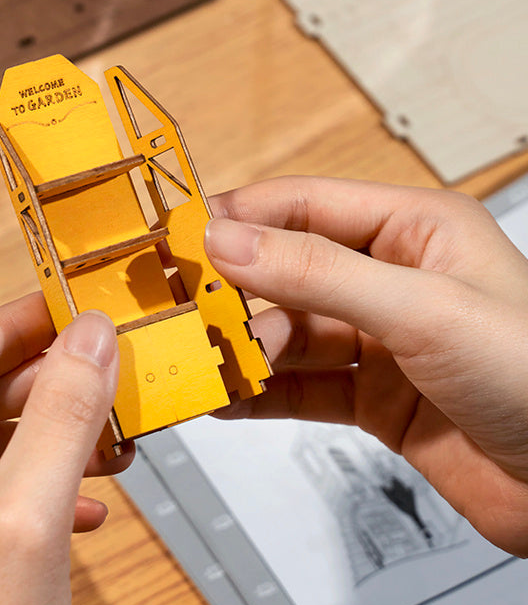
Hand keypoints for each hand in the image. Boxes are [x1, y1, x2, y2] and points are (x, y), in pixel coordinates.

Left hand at [0, 294, 128, 604]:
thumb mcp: (25, 527)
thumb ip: (59, 420)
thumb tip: (88, 344)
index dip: (1, 328)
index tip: (54, 306)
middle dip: (32, 383)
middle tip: (88, 361)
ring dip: (43, 432)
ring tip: (98, 428)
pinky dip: (39, 478)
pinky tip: (85, 493)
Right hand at [204, 176, 527, 555]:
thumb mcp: (421, 308)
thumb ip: (318, 273)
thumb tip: (231, 241)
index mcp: (411, 229)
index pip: (303, 206)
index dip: (240, 218)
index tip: (184, 239)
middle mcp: (390, 279)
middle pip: (286, 272)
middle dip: (236, 293)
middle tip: (187, 312)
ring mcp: (380, 340)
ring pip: (289, 334)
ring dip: (245, 349)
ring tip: (207, 364)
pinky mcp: (373, 396)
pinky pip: (301, 387)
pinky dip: (262, 393)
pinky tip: (230, 398)